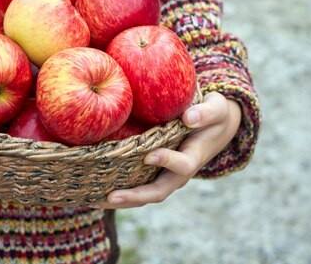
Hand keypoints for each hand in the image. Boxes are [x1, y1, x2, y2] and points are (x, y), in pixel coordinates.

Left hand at [95, 92, 240, 208]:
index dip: (167, 161)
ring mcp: (166, 176)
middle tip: (110, 196)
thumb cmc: (213, 115)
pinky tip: (95, 189)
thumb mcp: (216, 110)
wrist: (216, 128)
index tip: (149, 154)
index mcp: (194, 157)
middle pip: (157, 192)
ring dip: (121, 200)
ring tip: (94, 200)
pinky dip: (119, 191)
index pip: (182, 165)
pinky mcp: (154, 173)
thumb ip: (205, 113)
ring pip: (144, 195)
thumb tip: (188, 117)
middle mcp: (178, 173)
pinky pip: (136, 185)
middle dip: (134, 196)